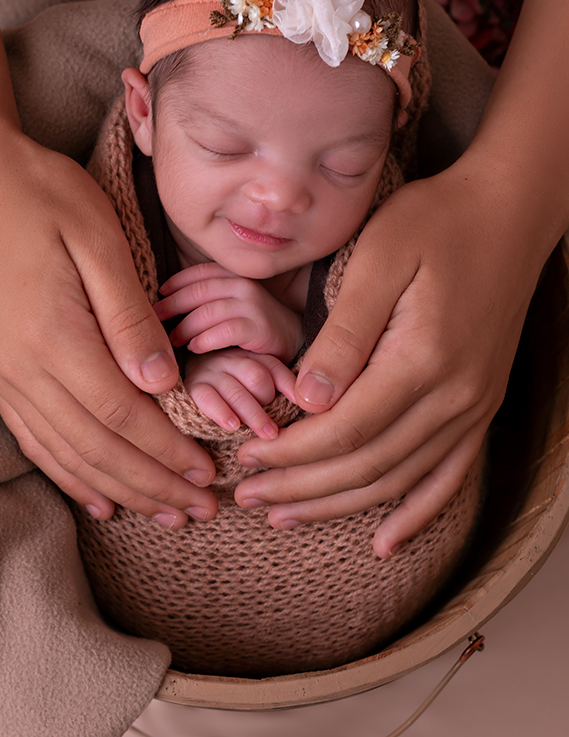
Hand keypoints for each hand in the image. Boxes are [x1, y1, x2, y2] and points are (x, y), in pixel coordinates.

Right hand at [0, 134, 216, 527]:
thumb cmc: (43, 197)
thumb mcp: (98, 240)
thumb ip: (129, 316)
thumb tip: (161, 381)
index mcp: (56, 337)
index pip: (123, 416)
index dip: (167, 452)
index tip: (206, 473)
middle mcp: (25, 368)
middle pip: (97, 448)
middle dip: (153, 483)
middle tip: (200, 508)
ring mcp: (6, 373)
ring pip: (67, 454)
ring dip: (120, 488)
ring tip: (163, 512)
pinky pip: (36, 439)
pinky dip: (70, 474)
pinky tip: (97, 496)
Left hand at [155, 263, 303, 361]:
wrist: (290, 338)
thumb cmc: (251, 322)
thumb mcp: (230, 302)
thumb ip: (207, 297)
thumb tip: (166, 300)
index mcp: (234, 275)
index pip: (199, 272)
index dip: (176, 283)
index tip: (159, 296)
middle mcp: (243, 286)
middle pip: (198, 291)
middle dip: (173, 305)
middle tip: (157, 320)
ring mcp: (252, 305)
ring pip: (208, 312)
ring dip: (185, 327)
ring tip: (173, 340)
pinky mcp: (259, 327)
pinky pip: (225, 331)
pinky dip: (205, 340)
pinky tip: (195, 348)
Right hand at [185, 347, 296, 438]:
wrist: (186, 363)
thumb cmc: (230, 385)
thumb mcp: (255, 378)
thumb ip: (279, 383)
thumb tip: (308, 402)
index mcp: (250, 355)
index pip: (274, 368)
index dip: (288, 386)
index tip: (301, 405)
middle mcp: (231, 359)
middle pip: (256, 377)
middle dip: (269, 403)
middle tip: (279, 428)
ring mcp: (211, 370)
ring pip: (235, 389)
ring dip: (253, 414)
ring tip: (267, 434)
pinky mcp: (193, 385)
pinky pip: (207, 397)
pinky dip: (221, 412)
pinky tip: (233, 426)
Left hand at [234, 160, 550, 556]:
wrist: (509, 213)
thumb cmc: (437, 223)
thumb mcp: (379, 257)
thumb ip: (344, 333)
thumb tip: (305, 399)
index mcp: (421, 359)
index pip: (343, 431)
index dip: (291, 454)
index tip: (247, 459)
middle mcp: (453, 396)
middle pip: (366, 466)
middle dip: (301, 488)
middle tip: (248, 496)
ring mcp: (472, 405)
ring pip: (398, 479)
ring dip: (340, 504)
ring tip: (288, 515)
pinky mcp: (479, 404)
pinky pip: (448, 475)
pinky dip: (415, 514)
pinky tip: (386, 542)